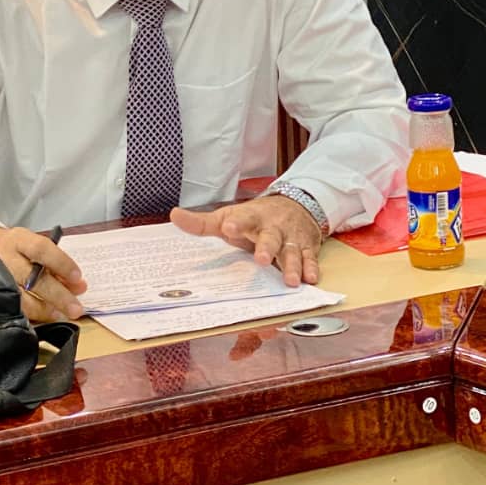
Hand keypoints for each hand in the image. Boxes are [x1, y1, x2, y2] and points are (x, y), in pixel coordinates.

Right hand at [0, 226, 86, 322]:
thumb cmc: (17, 250)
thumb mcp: (34, 247)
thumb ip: (57, 266)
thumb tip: (79, 288)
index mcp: (18, 240)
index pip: (41, 249)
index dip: (61, 263)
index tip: (78, 277)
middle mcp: (4, 258)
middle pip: (32, 278)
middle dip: (57, 295)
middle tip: (76, 309)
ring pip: (20, 298)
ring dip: (44, 310)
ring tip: (61, 315)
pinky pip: (11, 310)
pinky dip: (30, 316)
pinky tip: (42, 319)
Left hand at [170, 197, 322, 286]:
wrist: (296, 204)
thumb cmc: (255, 217)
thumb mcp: (229, 216)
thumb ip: (203, 223)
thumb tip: (174, 216)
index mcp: (251, 218)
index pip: (242, 218)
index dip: (235, 223)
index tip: (227, 227)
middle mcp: (272, 227)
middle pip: (270, 237)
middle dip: (266, 248)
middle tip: (260, 259)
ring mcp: (290, 238)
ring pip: (291, 251)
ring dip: (292, 265)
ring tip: (291, 280)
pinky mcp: (305, 247)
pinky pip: (310, 258)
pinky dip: (312, 268)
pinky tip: (311, 279)